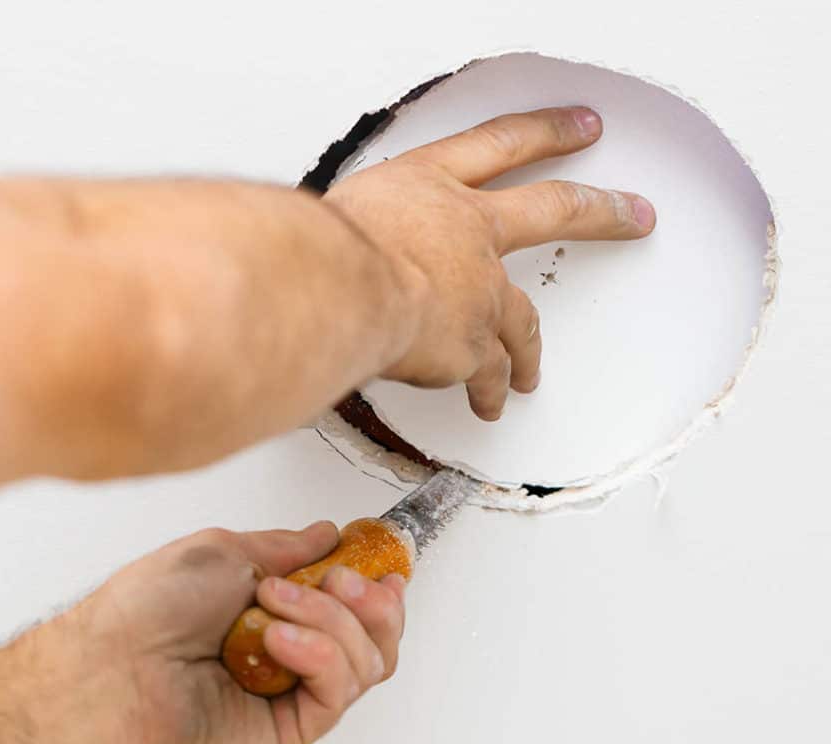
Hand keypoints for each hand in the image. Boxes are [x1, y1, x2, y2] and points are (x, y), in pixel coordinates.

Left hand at [89, 521, 405, 743]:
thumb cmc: (150, 608)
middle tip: (341, 581)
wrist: (115, 665)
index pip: (354, 604)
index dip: (378, 585)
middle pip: (375, 637)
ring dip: (331, 621)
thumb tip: (328, 534)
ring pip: (366, 662)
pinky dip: (319, 655)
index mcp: (277, 609)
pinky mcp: (288, 731)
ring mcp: (290, 692)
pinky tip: (279, 638)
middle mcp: (290, 651)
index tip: (383, 564)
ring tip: (276, 606)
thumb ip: (289, 546)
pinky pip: (338, 693)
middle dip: (373, 602)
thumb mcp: (227, 550)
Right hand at [325, 106, 655, 420]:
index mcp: (430, 185)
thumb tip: (352, 251)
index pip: (498, 144)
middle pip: (554, 209)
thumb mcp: (341, 215)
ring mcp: (481, 288)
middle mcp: (469, 230)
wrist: (336, 288)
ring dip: (529, 351)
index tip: (581, 127)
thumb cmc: (321, 248)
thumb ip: (368, 231)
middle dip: (601, 211)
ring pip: (523, 322)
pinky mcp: (475, 345)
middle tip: (634, 214)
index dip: (544, 132)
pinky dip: (486, 392)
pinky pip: (486, 376)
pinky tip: (487, 405)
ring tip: (531, 375)